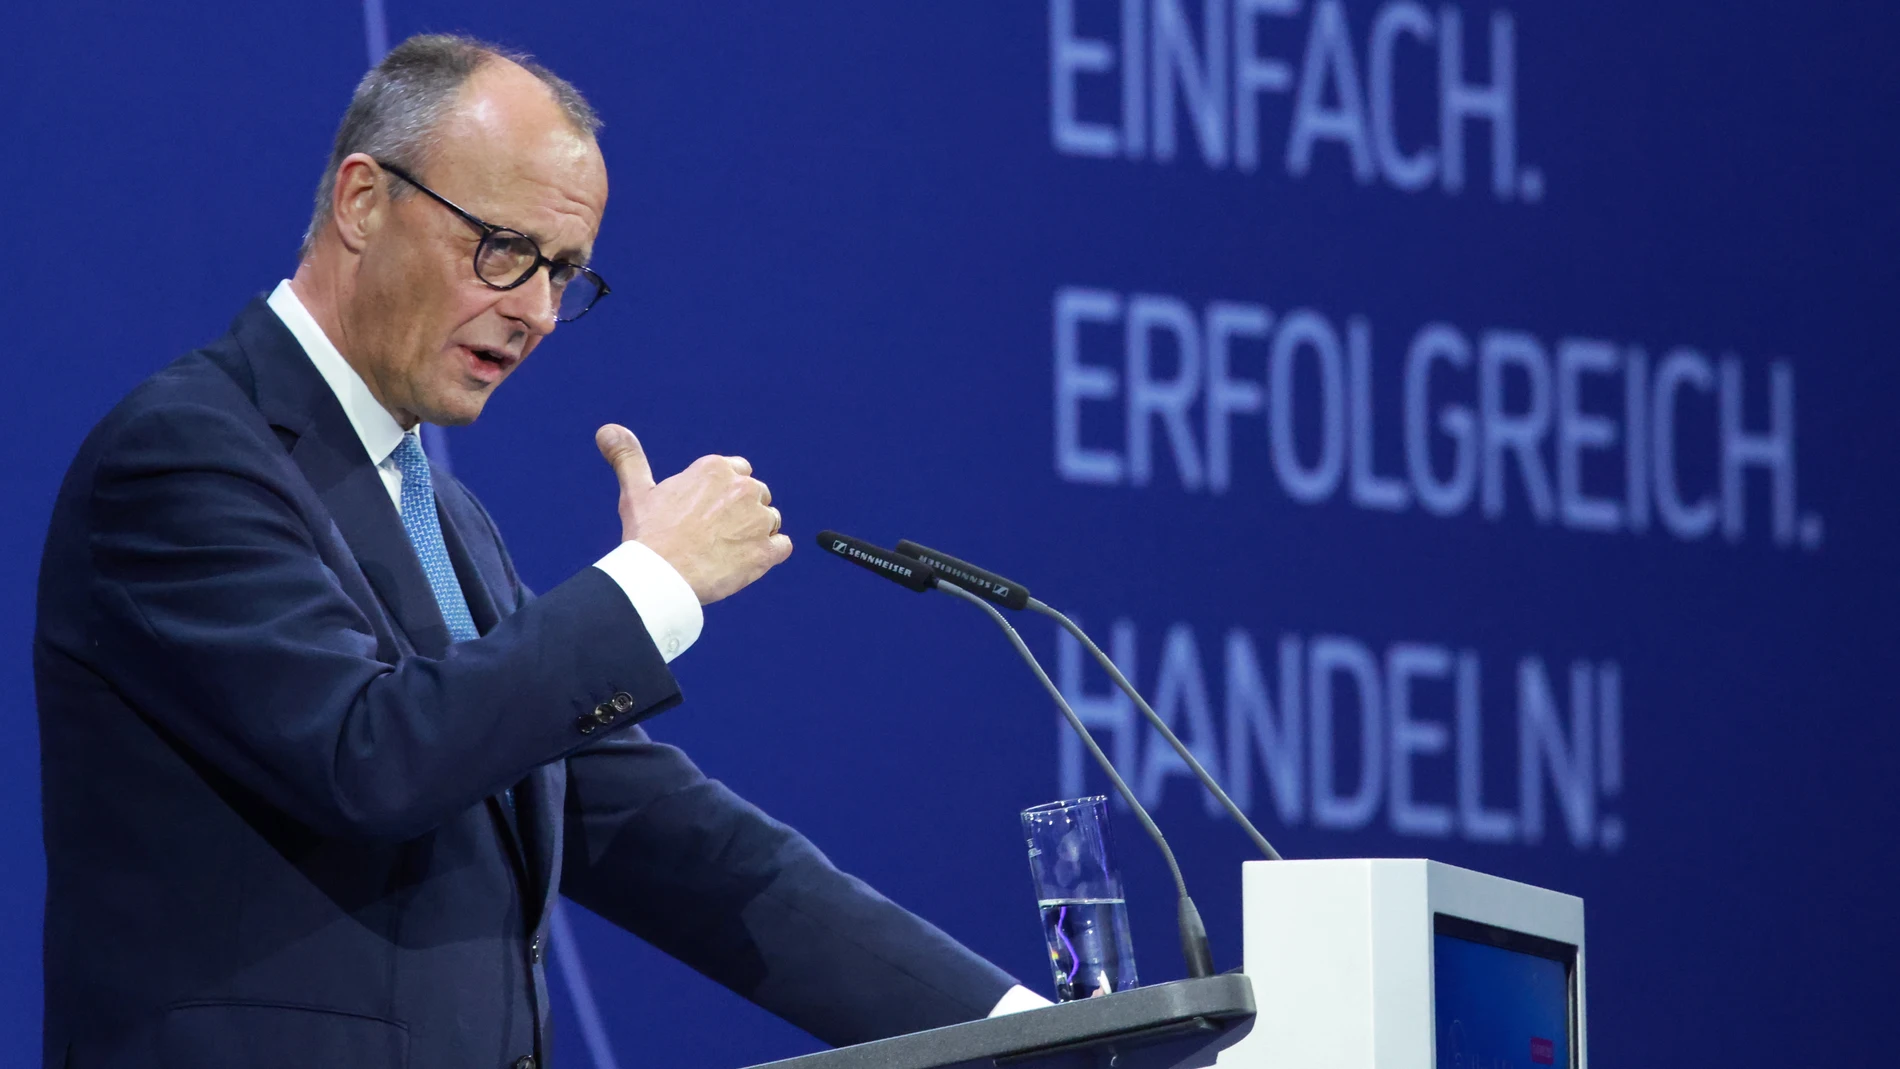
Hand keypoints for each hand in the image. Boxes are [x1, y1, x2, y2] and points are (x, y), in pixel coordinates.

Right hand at [596, 424, 792, 604]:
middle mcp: (743, 487)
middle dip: (742, 514)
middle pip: (757, 496)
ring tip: (724, 552)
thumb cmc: (648, 535)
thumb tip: (607, 429)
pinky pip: (782, 547)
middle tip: (713, 536)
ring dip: (754, 535)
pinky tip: (745, 563)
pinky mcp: (767, 551)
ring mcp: (758, 519)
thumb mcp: (636, 491)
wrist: (660, 577)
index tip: (708, 512)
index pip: (738, 471)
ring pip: (770, 522)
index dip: (725, 494)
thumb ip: (628, 457)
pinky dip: (769, 555)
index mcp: (715, 469)